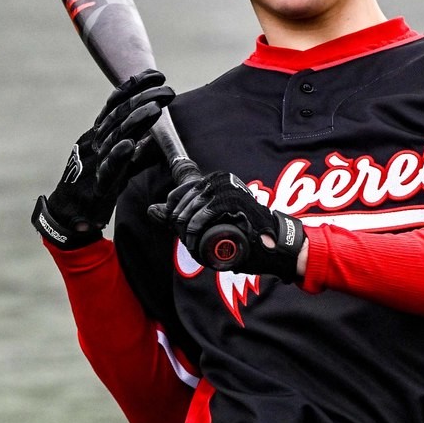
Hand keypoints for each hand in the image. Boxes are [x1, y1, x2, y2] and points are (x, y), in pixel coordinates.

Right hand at [33, 69, 174, 248]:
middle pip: (119, 115)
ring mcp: (94, 161)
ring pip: (116, 136)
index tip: (156, 74)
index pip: (116, 104)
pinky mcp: (96, 184)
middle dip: (144, 98)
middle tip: (168, 88)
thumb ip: (139, 153)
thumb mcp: (120, 165)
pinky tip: (130, 145)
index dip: (135, 87)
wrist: (69, 216)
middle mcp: (94, 142)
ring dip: (137, 121)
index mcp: (98, 134)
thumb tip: (160, 142)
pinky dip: (119, 154)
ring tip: (157, 108)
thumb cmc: (95, 186)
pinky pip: (108, 167)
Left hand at [149, 170, 305, 280]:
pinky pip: (202, 214)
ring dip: (186, 230)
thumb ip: (180, 214)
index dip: (174, 214)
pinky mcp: (231, 199)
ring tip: (194, 243)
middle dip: (179, 225)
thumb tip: (151, 210)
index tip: (181, 229)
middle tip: (189, 240)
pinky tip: (197, 238)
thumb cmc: (241, 233)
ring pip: (189, 209)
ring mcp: (226, 188)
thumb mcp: (208, 221)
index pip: (178, 193)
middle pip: (181, 202)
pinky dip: (195, 229)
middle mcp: (219, 179)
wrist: (273, 243)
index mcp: (214, 180)